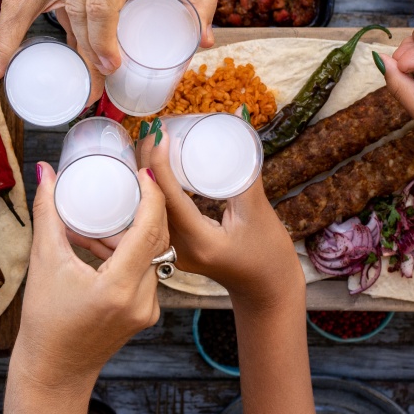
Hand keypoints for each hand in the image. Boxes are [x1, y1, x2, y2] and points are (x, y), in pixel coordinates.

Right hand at [3, 161, 167, 413]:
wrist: (54, 372)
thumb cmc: (45, 323)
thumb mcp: (44, 262)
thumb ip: (47, 213)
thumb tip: (46, 172)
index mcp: (120, 286)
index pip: (150, 228)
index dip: (151, 195)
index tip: (143, 172)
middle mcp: (142, 298)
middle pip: (158, 239)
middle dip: (147, 207)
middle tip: (131, 181)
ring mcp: (147, 309)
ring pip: (153, 256)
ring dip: (137, 231)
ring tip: (111, 213)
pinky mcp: (145, 314)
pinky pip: (146, 272)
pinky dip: (131, 253)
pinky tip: (108, 244)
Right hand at [54, 0, 216, 76]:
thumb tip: (204, 40)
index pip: (101, 7)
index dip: (104, 44)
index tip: (113, 66)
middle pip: (78, 8)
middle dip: (89, 46)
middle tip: (104, 72)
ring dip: (82, 28)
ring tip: (99, 53)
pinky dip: (80, 3)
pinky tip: (95, 19)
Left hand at [138, 131, 301, 309]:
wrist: (267, 292)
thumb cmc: (269, 255)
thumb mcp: (259, 211)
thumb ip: (247, 169)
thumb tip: (240, 120)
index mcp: (197, 240)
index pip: (168, 196)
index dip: (160, 162)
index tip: (161, 133)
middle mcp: (177, 248)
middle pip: (151, 200)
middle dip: (145, 163)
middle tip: (151, 130)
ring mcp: (172, 252)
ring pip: (148, 208)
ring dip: (145, 176)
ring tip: (148, 143)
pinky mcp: (174, 249)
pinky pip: (154, 217)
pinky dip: (151, 192)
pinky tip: (149, 171)